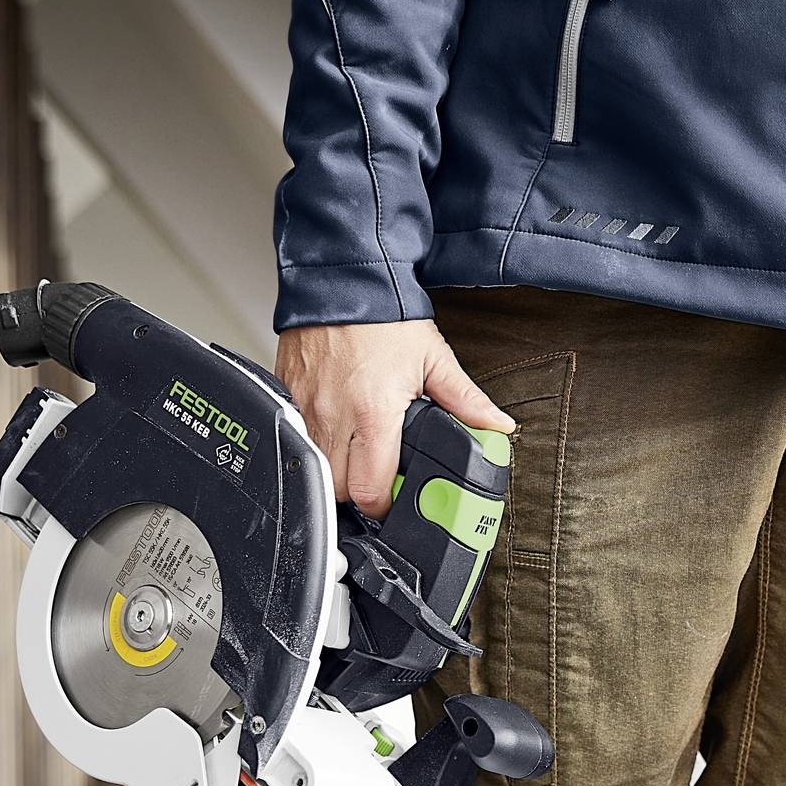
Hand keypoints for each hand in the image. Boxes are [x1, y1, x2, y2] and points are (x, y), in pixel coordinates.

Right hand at [275, 320, 516, 515]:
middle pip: (338, 489)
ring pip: (314, 469)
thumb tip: (497, 425)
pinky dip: (313, 444)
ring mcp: (307, 408)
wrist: (342, 279)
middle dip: (358, 494)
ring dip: (335, 472)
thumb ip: (466, 400)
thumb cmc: (383, 318)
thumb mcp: (433, 358)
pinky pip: (295, 438)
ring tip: (357, 457)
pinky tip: (332, 433)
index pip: (371, 490)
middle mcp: (334, 416)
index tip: (397, 499)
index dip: (385, 505)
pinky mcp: (287, 396)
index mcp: (373, 414)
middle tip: (378, 479)